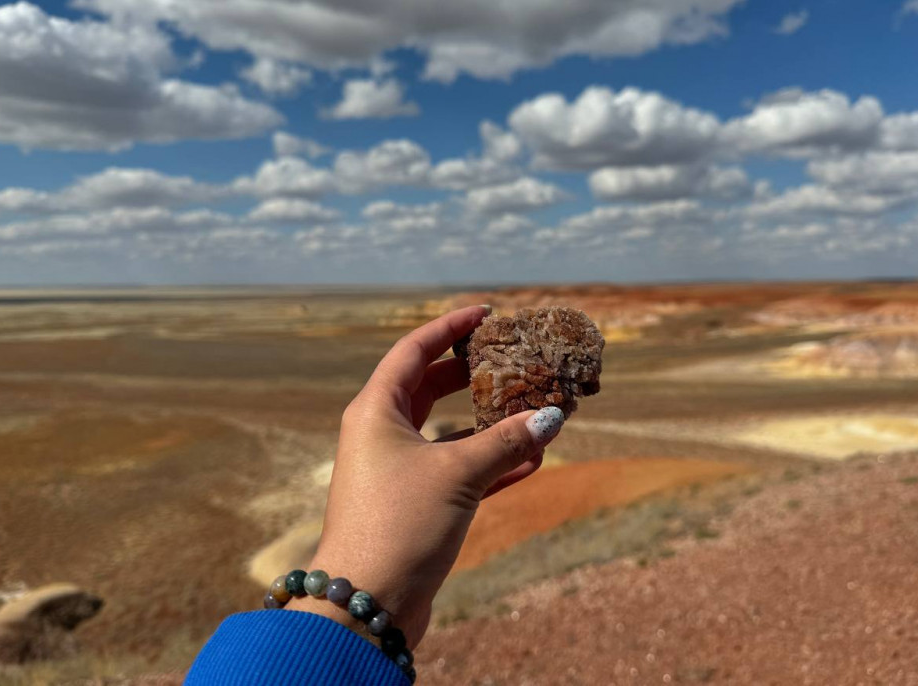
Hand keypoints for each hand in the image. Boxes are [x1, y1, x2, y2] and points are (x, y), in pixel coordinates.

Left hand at [286, 305, 564, 647]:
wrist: (365, 605)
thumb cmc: (399, 524)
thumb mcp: (457, 473)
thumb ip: (506, 441)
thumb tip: (552, 415)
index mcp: (376, 410)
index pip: (413, 350)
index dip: (449, 328)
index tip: (484, 313)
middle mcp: (382, 434)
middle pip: (431, 387)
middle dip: (474, 375)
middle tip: (510, 359)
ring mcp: (398, 470)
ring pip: (450, 433)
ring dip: (491, 426)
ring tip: (534, 412)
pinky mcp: (415, 504)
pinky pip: (458, 472)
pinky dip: (491, 465)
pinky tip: (533, 461)